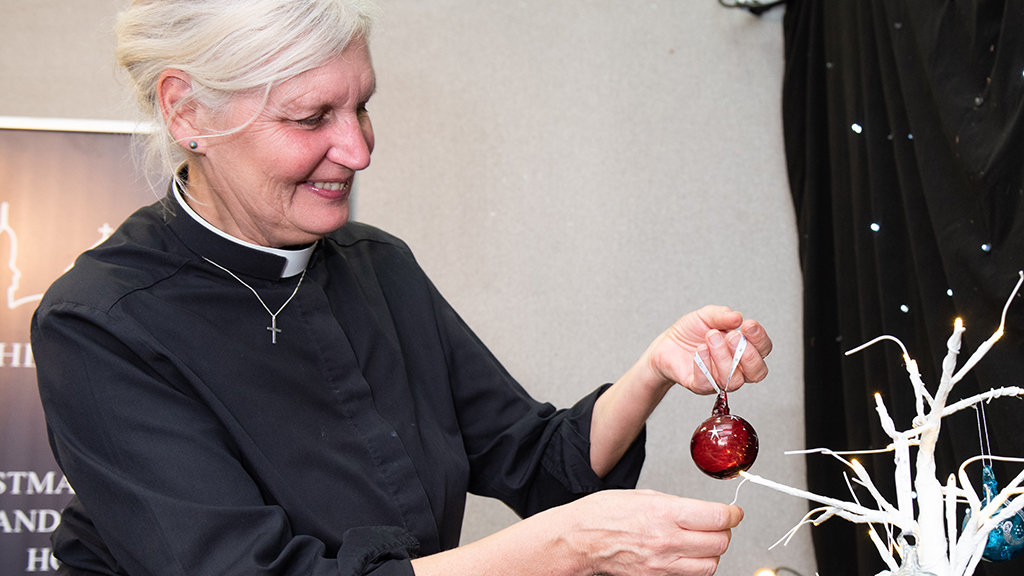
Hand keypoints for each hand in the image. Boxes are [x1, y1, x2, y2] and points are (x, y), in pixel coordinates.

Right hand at [562, 489, 742, 575]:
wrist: (579, 540)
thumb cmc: (602, 514)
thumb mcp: (643, 495)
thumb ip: (676, 504)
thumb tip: (700, 510)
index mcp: (665, 513)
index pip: (718, 518)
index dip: (733, 514)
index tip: (734, 512)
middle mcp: (667, 540)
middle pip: (720, 542)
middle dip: (724, 531)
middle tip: (719, 524)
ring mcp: (663, 564)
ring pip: (711, 564)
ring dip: (713, 552)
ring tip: (704, 541)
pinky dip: (696, 566)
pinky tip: (687, 555)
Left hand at [645, 305, 771, 394]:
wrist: (666, 344)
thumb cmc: (690, 332)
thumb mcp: (706, 315)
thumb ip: (722, 315)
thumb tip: (737, 317)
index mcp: (743, 348)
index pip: (764, 349)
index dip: (760, 339)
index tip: (748, 325)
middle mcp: (736, 367)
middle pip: (757, 372)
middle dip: (746, 353)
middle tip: (730, 336)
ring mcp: (719, 379)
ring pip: (734, 379)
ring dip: (723, 356)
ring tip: (710, 337)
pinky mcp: (701, 386)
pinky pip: (709, 383)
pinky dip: (704, 365)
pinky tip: (700, 350)